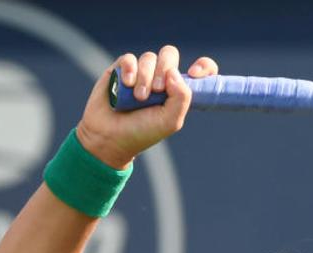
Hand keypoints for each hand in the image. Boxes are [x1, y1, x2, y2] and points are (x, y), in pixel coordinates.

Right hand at [75, 45, 218, 168]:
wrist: (109, 137)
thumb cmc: (142, 132)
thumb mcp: (170, 121)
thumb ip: (181, 97)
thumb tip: (174, 72)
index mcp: (177, 90)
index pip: (200, 69)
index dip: (203, 66)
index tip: (195, 74)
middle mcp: (161, 78)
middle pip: (170, 54)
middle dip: (164, 69)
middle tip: (157, 91)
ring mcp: (141, 72)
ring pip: (149, 57)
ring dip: (145, 77)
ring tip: (138, 98)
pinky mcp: (121, 70)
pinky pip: (129, 58)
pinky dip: (130, 70)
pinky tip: (126, 84)